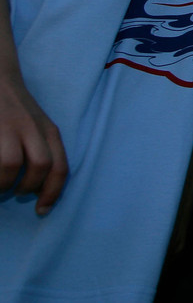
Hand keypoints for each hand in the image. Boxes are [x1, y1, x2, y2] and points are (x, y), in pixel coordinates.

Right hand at [0, 73, 67, 213]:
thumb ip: (41, 150)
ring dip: (2, 182)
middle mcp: (31, 127)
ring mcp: (7, 125)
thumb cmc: (15, 108)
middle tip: (14, 192)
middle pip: (40, 165)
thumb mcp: (36, 125)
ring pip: (10, 164)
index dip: (52, 193)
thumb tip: (38, 188)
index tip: (42, 211)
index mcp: (48, 130)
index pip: (60, 166)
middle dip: (27, 187)